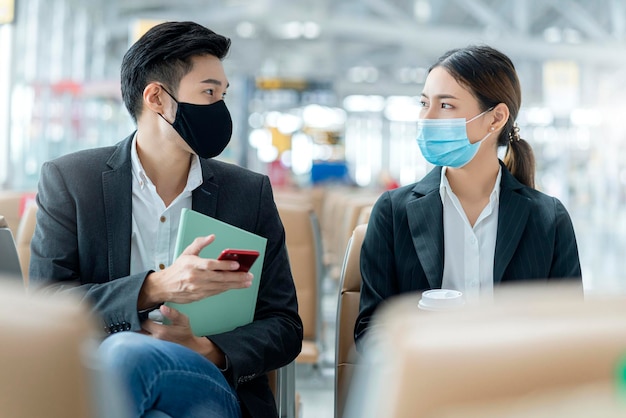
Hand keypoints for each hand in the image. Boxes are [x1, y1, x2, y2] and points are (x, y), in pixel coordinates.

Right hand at [138, 235, 252, 307]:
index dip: (225, 265)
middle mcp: (195, 277)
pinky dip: (226, 289)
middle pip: (219, 277)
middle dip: (236, 277)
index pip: (210, 265)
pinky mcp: (199, 296)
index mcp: (192, 264)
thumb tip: (212, 237)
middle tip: (248, 275)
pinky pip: (216, 292)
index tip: (237, 264)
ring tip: (247, 282)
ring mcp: (197, 288)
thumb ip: (199, 243)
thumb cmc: (177, 269)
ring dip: (235, 285)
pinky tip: (235, 286)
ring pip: (220, 286)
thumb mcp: (186, 252)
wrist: (164, 286)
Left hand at [141, 305, 225, 366]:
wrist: (189, 347)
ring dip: (140, 333)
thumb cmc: (185, 333)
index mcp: (161, 332)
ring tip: (144, 329)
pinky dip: (142, 340)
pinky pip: (143, 344)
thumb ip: (173, 313)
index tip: (148, 317)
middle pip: (139, 332)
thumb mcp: (182, 320)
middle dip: (139, 327)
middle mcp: (155, 340)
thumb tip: (162, 307)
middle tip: (143, 323)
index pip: (145, 323)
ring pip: (139, 339)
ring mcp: (153, 347)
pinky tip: (146, 336)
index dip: (145, 318)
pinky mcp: (153, 351)